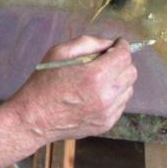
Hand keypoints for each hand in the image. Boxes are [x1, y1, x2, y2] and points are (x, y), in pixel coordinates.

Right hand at [7, 35, 136, 144]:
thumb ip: (87, 43)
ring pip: (129, 89)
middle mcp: (107, 95)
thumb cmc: (43, 82)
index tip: (117, 44)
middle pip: (132, 72)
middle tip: (107, 60)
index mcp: (95, 75)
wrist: (34, 118)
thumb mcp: (59, 53)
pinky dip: (114, 96)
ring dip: (119, 80)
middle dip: (122, 62)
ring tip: (101, 79)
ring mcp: (108, 112)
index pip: (124, 56)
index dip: (122, 46)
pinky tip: (97, 94)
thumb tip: (109, 43)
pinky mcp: (107, 124)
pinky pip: (121, 104)